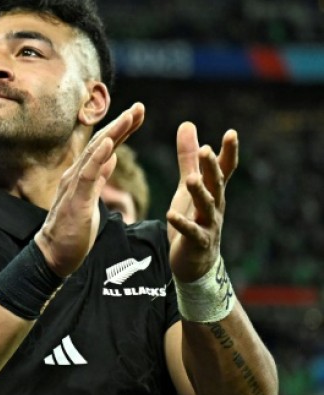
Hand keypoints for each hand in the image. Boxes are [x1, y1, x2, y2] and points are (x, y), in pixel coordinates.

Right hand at [36, 103, 144, 276]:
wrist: (53, 255)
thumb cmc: (72, 232)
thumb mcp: (91, 201)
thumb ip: (98, 179)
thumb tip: (111, 158)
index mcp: (82, 176)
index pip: (104, 148)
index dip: (121, 130)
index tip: (137, 115)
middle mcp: (75, 175)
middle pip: (100, 144)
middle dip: (121, 124)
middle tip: (140, 107)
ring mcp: (73, 186)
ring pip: (94, 154)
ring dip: (113, 133)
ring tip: (129, 116)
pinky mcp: (75, 200)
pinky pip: (87, 175)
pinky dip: (98, 157)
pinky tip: (109, 144)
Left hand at [166, 123, 237, 281]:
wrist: (194, 261)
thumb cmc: (193, 218)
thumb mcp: (188, 185)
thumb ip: (188, 157)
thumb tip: (187, 124)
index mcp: (213, 191)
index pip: (224, 169)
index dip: (229, 152)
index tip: (231, 133)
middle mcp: (215, 206)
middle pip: (215, 184)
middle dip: (211, 168)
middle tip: (206, 150)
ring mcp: (209, 225)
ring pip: (206, 207)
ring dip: (199, 193)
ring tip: (190, 179)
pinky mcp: (197, 243)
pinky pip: (191, 233)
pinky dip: (182, 224)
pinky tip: (170, 216)